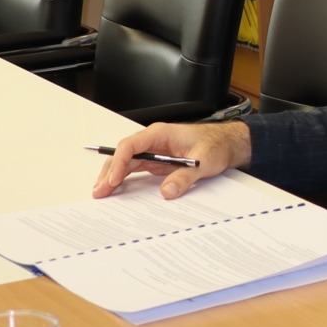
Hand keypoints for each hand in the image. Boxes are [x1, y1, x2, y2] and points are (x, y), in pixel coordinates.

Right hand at [90, 122, 250, 199]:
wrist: (226, 144)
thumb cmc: (215, 144)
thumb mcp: (204, 161)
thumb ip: (185, 177)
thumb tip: (167, 192)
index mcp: (160, 134)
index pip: (131, 145)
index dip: (120, 162)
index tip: (115, 179)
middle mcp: (153, 141)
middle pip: (123, 154)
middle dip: (110, 172)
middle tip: (100, 191)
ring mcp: (153, 151)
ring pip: (126, 162)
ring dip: (113, 176)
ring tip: (101, 193)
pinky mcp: (156, 161)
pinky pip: (135, 169)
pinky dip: (124, 179)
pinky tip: (116, 190)